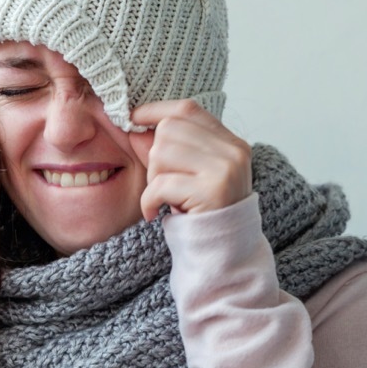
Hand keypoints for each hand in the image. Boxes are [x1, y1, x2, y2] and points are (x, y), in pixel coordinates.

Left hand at [128, 99, 252, 221]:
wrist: (226, 257)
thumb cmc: (203, 214)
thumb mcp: (189, 176)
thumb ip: (168, 149)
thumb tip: (132, 123)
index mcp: (231, 143)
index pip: (188, 110)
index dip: (156, 111)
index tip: (134, 119)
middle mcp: (233, 151)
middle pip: (169, 129)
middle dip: (154, 157)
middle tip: (161, 185)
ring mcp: (226, 169)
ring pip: (162, 153)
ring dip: (153, 179)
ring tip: (165, 199)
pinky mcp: (212, 191)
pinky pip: (161, 184)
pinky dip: (149, 200)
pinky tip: (154, 213)